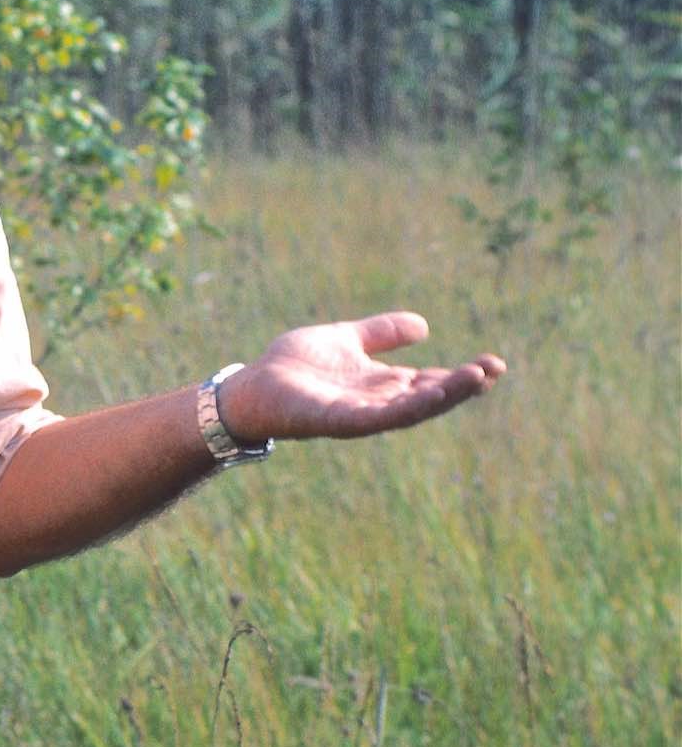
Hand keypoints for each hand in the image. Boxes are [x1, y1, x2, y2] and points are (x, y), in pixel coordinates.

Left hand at [217, 313, 504, 445]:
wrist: (251, 385)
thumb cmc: (294, 365)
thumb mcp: (345, 339)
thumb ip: (381, 334)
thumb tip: (424, 326)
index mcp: (381, 384)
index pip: (429, 382)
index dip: (460, 375)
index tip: (492, 364)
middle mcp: (376, 403)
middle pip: (428, 398)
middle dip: (462, 386)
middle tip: (495, 368)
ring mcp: (359, 414)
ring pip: (410, 410)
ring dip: (444, 396)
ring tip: (476, 378)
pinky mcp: (337, 421)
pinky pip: (378, 417)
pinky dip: (407, 408)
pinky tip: (430, 395)